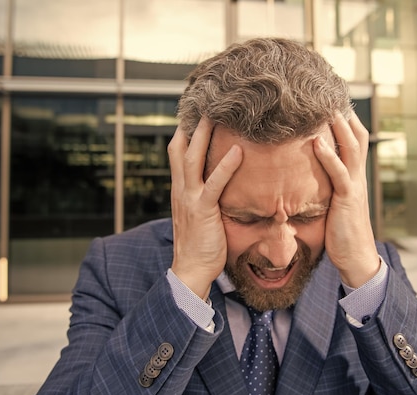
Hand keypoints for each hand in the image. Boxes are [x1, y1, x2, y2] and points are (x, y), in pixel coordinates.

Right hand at [167, 117, 242, 298]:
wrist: (190, 269)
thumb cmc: (200, 244)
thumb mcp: (198, 215)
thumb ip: (204, 197)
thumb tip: (217, 184)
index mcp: (180, 190)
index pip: (178, 153)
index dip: (185, 132)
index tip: (195, 112)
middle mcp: (181, 190)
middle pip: (181, 149)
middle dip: (191, 124)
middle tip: (205, 102)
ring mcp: (189, 198)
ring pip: (193, 159)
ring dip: (204, 135)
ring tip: (217, 114)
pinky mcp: (202, 210)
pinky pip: (214, 183)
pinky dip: (226, 165)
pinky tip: (238, 150)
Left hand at [313, 111, 379, 287]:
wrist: (355, 257)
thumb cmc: (341, 231)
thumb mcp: (334, 202)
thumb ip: (326, 185)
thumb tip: (307, 172)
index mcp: (354, 175)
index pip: (354, 139)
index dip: (345, 118)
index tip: (331, 98)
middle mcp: (358, 176)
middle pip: (357, 135)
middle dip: (345, 112)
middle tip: (330, 91)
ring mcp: (355, 186)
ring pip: (352, 148)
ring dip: (339, 126)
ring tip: (327, 107)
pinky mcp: (347, 199)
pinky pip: (339, 174)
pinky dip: (329, 156)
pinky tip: (317, 143)